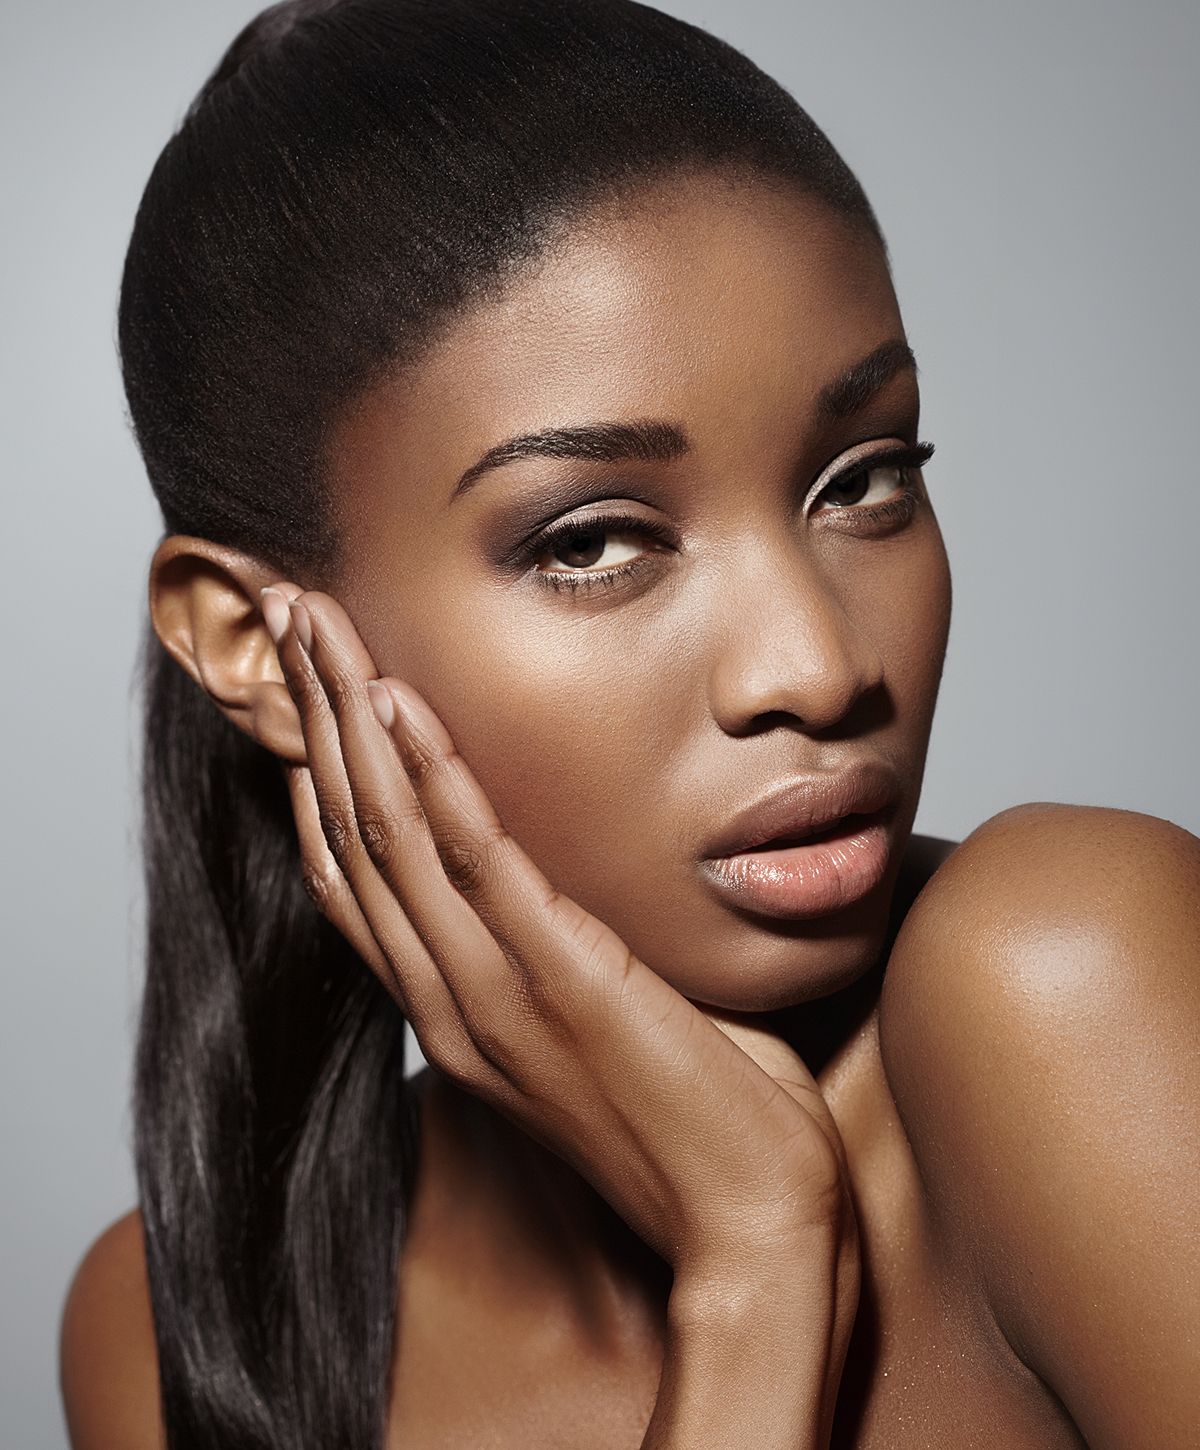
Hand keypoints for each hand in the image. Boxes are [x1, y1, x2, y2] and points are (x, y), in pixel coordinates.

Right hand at [260, 584, 858, 1288]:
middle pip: (349, 834)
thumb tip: (583, 878)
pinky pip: (474, 858)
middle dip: (310, 715)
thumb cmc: (699, 1122)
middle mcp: (450, 998)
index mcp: (456, 1008)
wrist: (752, 1230)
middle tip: (287, 613)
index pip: (352, 877)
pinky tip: (397, 699)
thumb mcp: (607, 1025)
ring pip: (388, 833)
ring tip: (317, 622)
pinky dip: (427, 774)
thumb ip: (568, 951)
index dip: (316, 775)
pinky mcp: (559, 981)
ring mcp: (493, 993)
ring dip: (346, 718)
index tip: (305, 689)